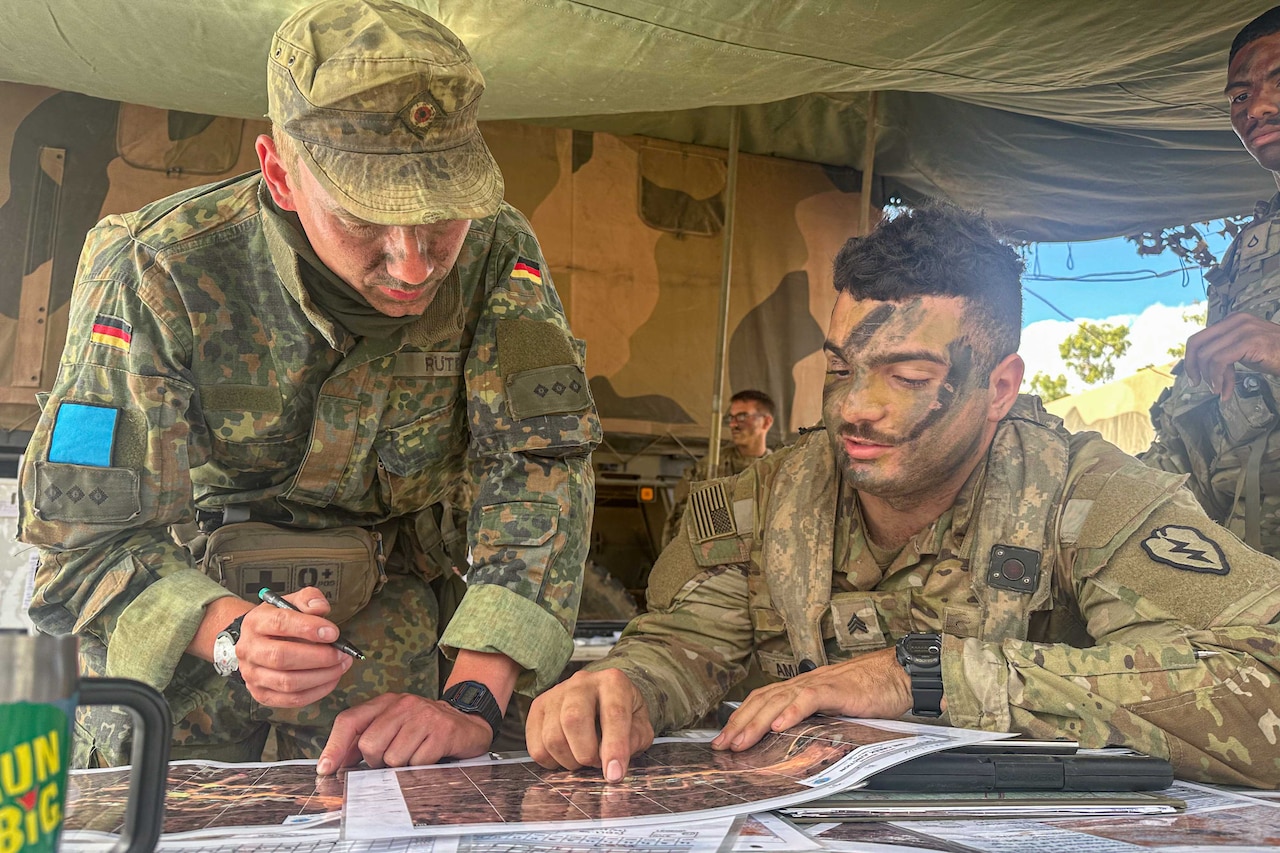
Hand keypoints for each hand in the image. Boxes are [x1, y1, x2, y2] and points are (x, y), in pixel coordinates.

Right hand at [234, 587, 351, 707]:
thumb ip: (308, 599)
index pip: (280, 623)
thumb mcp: (291, 602)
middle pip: (282, 657)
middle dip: (318, 657)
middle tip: (342, 653)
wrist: (256, 641)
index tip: (333, 633)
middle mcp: (249, 649)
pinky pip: (291, 699)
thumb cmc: (280, 621)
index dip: (308, 628)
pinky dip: (316, 692)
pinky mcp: (261, 694)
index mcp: (256, 622)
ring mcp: (252, 675)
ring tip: (341, 666)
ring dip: (321, 676)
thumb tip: (321, 609)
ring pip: (288, 682)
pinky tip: (331, 679)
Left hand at [315, 692, 493, 773]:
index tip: (326, 768)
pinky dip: (420, 767)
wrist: (467, 723)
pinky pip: (417, 763)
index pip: (350, 720)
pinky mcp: (442, 731)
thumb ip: (365, 738)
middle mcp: (404, 704)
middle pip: (370, 745)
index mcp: (387, 702)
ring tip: (414, 755)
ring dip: (401, 766)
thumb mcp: (394, 726)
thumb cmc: (425, 728)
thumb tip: (334, 762)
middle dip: (376, 761)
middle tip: (392, 759)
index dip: (335, 746)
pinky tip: (429, 756)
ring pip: (392, 757)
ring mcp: (424, 716)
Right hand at [526, 668, 653, 782]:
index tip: (614, 775)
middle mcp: (582, 682)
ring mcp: (556, 693)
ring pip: (552, 736)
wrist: (603, 697)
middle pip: (573, 720)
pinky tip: (567, 756)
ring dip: (570, 761)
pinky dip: (552, 762)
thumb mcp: (640, 725)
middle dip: (585, 753)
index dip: (614, 748)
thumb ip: (634, 741)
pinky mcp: (538, 708)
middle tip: (595, 763)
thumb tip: (614, 765)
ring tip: (583, 758)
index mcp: (613, 681)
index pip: (613, 714)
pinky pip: (536, 746)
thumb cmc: (624, 713)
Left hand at [710, 647, 913, 751]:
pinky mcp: (838, 689)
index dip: (742, 717)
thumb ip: (813, 716)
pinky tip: (779, 725)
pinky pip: (810, 699)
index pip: (763, 699)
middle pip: (764, 700)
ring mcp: (820, 684)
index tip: (725, 738)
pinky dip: (792, 712)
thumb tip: (792, 736)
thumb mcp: (834, 706)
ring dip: (757, 721)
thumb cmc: (870, 691)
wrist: (898, 674)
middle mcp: (805, 682)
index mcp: (803, 687)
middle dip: (740, 723)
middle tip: (722, 745)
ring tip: (741, 741)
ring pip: (780, 700)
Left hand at [1183, 312, 1279, 399]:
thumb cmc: (1273, 354)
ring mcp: (1243, 330)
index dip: (1190, 358)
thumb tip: (1200, 367)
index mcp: (1232, 320)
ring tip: (1219, 389)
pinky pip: (1220, 361)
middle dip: (1192, 367)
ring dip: (1211, 377)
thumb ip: (1224, 351)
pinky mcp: (1249, 342)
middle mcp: (1235, 321)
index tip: (1193, 375)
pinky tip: (1223, 389)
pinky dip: (1218, 378)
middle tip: (1197, 383)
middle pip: (1197, 344)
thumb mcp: (1244, 349)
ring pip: (1207, 355)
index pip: (1199, 338)